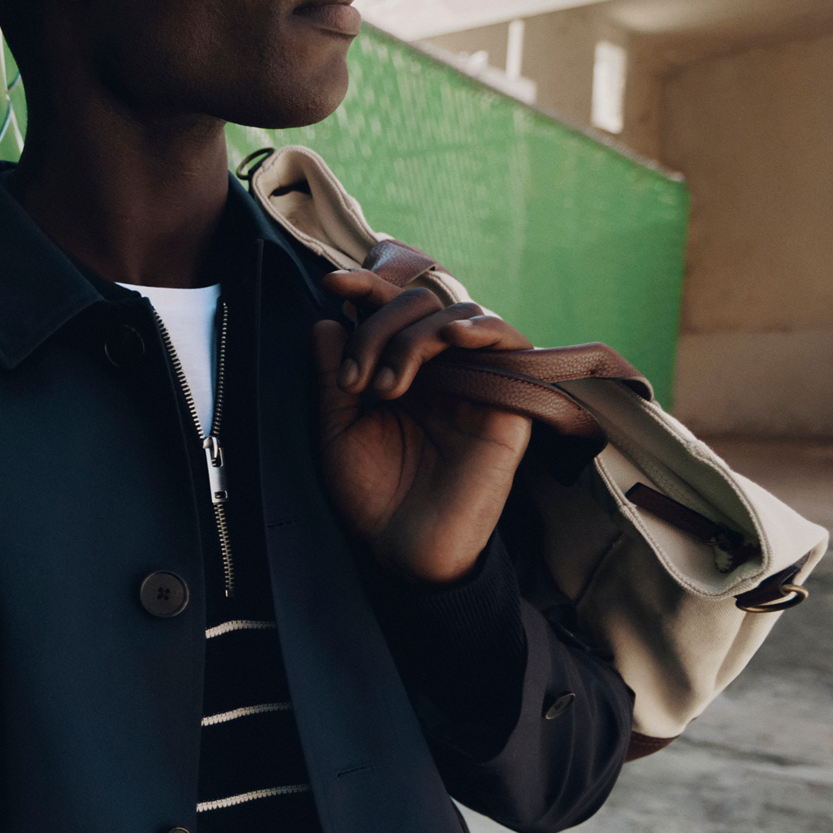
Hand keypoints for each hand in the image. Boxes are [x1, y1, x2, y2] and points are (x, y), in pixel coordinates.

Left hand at [312, 269, 533, 585]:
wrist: (403, 548)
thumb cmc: (371, 495)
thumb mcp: (336, 430)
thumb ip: (331, 377)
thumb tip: (324, 321)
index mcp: (398, 369)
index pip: (388, 308)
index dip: (364, 286)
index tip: (332, 284)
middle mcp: (438, 368)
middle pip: (418, 303)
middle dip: (376, 327)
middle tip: (354, 381)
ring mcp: (474, 378)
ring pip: (456, 313)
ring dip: (412, 337)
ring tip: (385, 388)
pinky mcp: (508, 398)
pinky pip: (507, 340)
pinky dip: (479, 326)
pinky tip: (451, 337)